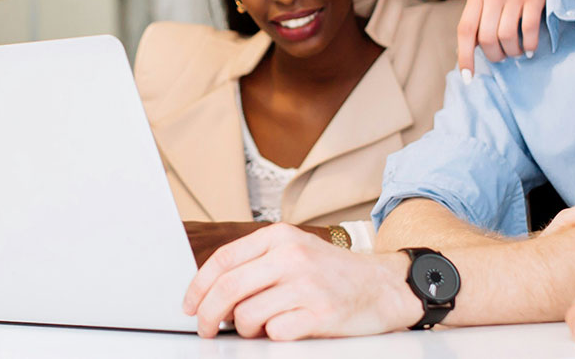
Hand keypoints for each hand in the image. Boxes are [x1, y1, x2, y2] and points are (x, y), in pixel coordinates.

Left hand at [181, 223, 418, 339]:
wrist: (384, 287)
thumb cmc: (333, 274)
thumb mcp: (295, 252)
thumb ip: (257, 264)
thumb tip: (209, 292)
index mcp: (280, 237)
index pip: (223, 260)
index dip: (198, 287)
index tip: (189, 306)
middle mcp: (292, 256)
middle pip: (227, 289)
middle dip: (208, 315)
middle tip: (206, 329)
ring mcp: (307, 285)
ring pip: (247, 316)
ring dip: (245, 329)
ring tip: (262, 326)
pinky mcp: (320, 314)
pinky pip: (274, 334)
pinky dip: (273, 337)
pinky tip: (287, 329)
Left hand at [458, 0, 548, 72]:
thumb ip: (479, 13)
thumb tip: (473, 48)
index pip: (465, 29)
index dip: (464, 56)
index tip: (468, 77)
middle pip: (486, 38)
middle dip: (494, 56)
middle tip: (501, 56)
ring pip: (506, 37)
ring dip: (511, 52)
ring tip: (516, 52)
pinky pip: (529, 30)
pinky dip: (529, 45)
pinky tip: (530, 48)